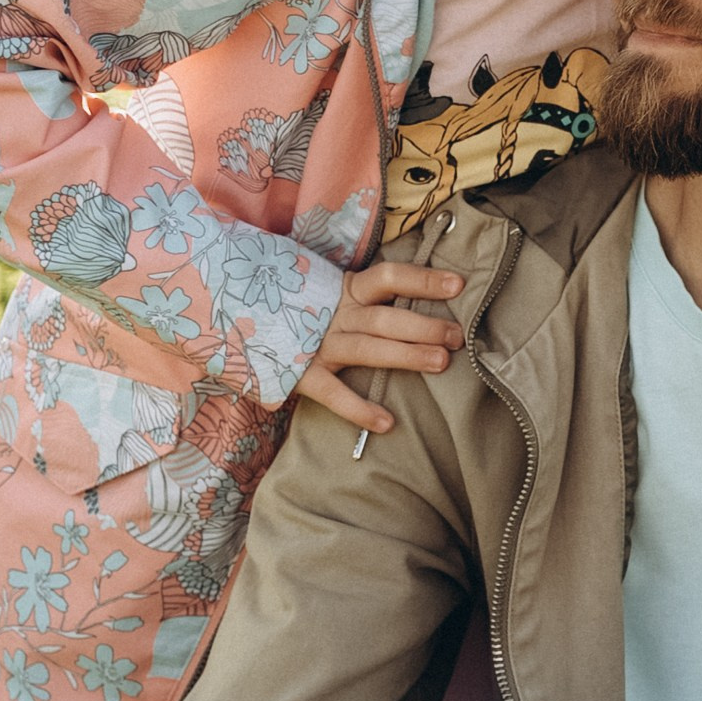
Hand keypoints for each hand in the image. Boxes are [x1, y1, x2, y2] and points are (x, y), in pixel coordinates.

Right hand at [295, 260, 465, 434]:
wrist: (244, 320)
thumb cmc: (312, 310)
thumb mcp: (342, 294)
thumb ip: (377, 297)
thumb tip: (439, 296)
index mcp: (348, 290)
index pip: (389, 277)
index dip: (422, 280)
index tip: (457, 286)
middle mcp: (335, 314)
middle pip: (384, 318)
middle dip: (423, 326)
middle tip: (457, 336)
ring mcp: (317, 344)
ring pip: (366, 349)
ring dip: (405, 355)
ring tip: (440, 362)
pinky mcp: (300, 374)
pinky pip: (332, 393)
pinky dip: (357, 409)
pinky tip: (386, 423)